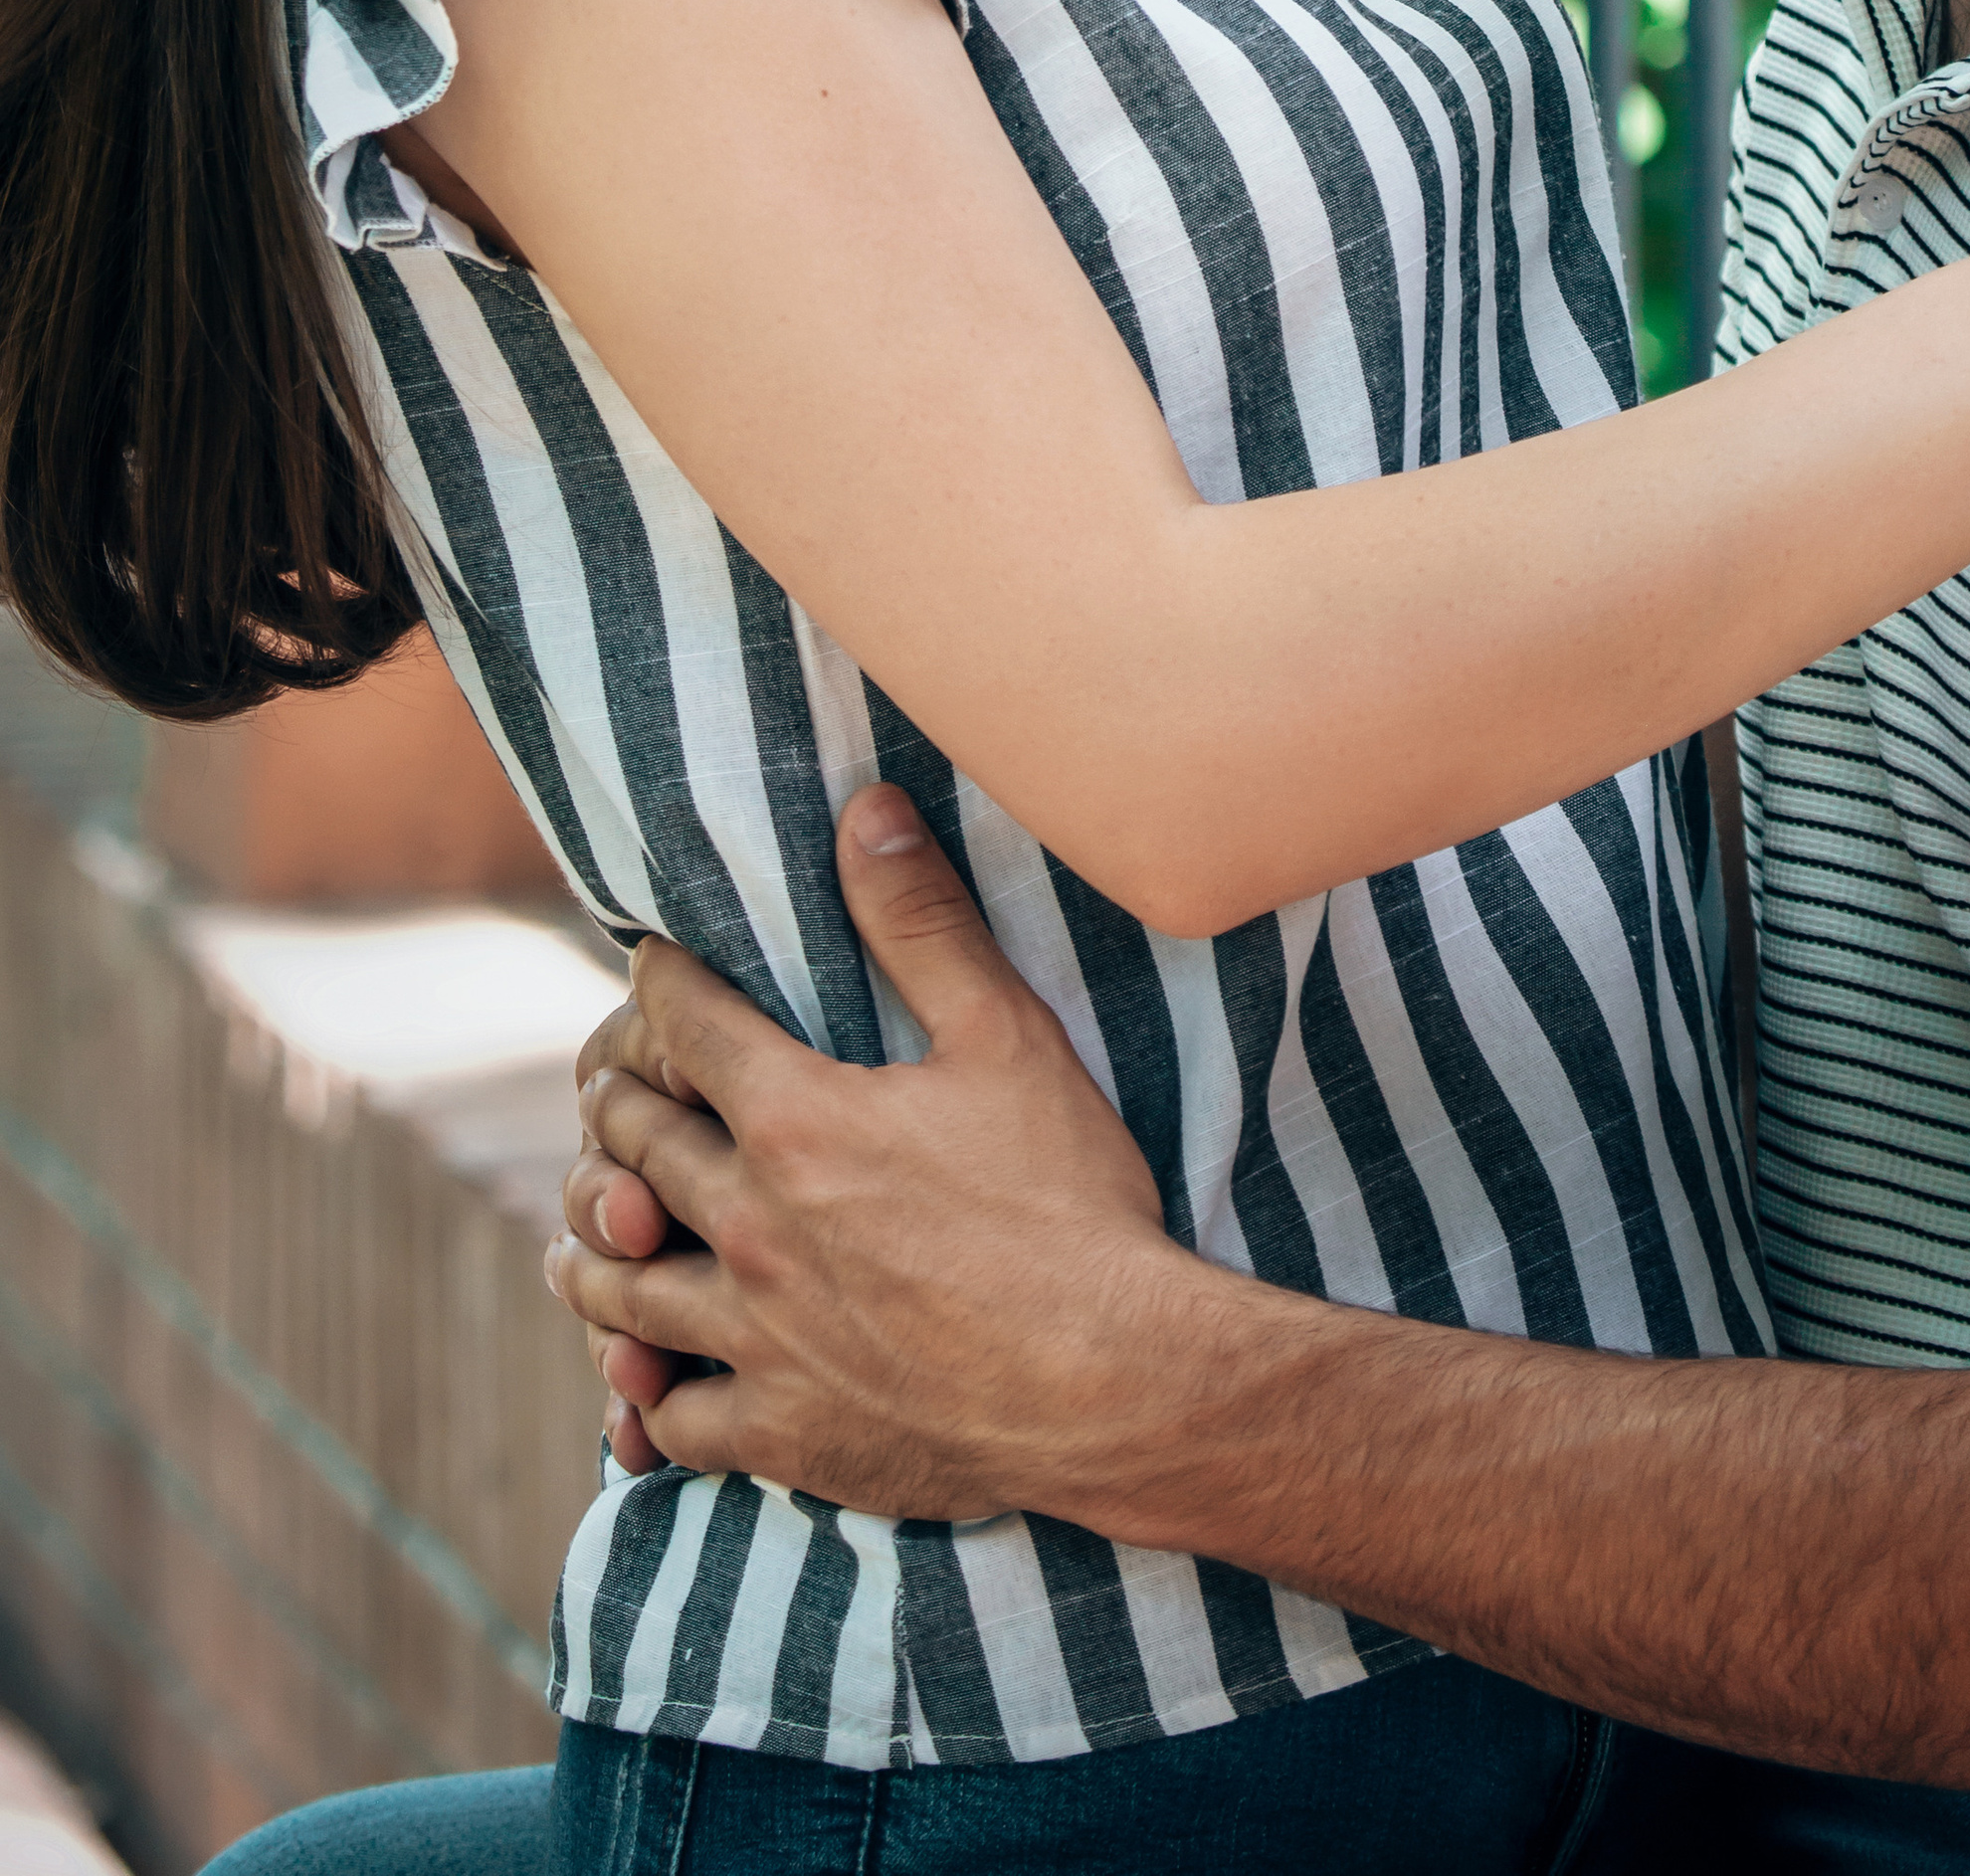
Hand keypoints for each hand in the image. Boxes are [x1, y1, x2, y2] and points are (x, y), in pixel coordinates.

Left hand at [549, 786, 1177, 1515]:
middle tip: (607, 1092)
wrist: (1115, 1380)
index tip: (649, 966)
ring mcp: (758, 1339)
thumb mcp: (1009, 1038)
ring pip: (625, 1289)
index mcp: (796, 1120)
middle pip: (638, 1150)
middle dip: (618, 1107)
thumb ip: (923, 923)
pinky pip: (672, 1420)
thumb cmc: (1070, 1203)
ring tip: (581, 1243)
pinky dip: (647, 1397)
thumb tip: (867, 808)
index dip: (660, 984)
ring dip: (596, 1252)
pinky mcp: (782, 1434)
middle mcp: (752, 1225)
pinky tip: (644, 1388)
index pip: (687, 1027)